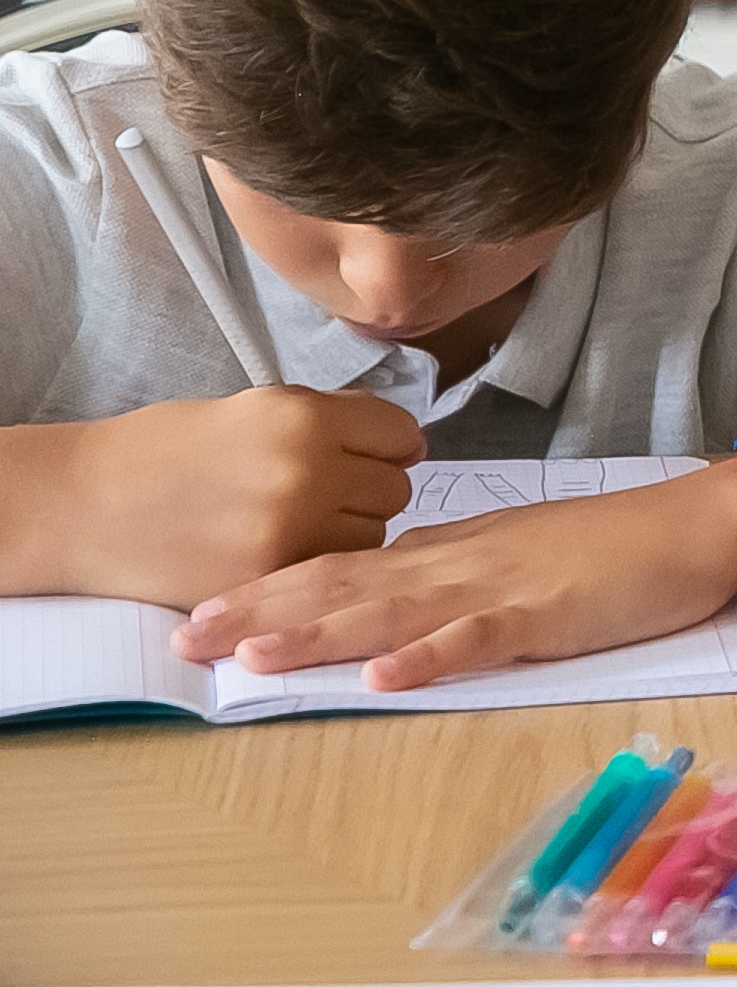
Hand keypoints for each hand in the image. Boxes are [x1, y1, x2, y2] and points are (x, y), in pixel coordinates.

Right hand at [33, 386, 425, 605]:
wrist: (84, 505)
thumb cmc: (165, 450)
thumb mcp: (255, 407)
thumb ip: (332, 419)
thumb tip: (403, 438)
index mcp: (304, 418)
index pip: (403, 435)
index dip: (389, 445)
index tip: (371, 452)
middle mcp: (306, 472)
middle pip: (396, 489)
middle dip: (368, 488)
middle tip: (324, 489)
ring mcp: (288, 532)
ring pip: (373, 536)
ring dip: (347, 530)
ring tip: (293, 519)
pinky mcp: (267, 579)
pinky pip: (333, 572)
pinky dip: (318, 562)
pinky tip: (279, 547)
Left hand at [169, 459, 736, 691]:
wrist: (700, 523)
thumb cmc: (620, 545)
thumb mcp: (522, 555)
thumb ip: (458, 574)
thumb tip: (393, 595)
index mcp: (452, 551)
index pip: (342, 568)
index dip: (269, 590)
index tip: (202, 613)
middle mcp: (459, 562)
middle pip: (344, 584)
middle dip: (261, 609)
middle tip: (184, 638)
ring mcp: (502, 585)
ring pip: (393, 609)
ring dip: (319, 631)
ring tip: (252, 655)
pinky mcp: (550, 612)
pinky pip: (480, 637)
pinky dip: (429, 656)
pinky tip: (383, 675)